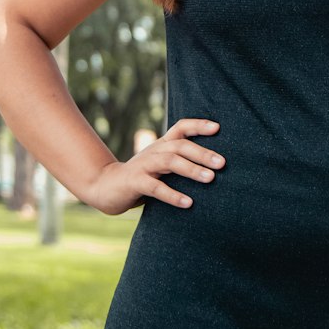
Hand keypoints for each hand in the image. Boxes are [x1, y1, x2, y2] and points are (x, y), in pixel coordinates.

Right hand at [87, 118, 224, 215]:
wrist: (106, 187)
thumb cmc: (141, 177)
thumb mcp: (160, 166)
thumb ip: (179, 163)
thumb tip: (213, 169)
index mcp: (162, 144)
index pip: (181, 127)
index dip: (198, 125)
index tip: (218, 128)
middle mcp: (154, 151)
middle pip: (180, 145)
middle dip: (202, 153)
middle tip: (222, 163)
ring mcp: (144, 165)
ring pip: (170, 161)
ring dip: (191, 169)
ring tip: (210, 178)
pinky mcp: (135, 182)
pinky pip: (155, 187)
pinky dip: (173, 195)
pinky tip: (188, 203)